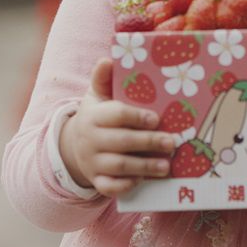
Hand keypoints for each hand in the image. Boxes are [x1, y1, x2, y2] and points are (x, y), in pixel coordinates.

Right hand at [59, 59, 177, 197]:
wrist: (74, 145)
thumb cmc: (97, 115)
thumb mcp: (96, 95)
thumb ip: (103, 79)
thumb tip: (107, 59)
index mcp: (93, 116)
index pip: (115, 115)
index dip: (136, 117)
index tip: (156, 118)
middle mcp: (90, 140)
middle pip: (121, 142)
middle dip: (148, 143)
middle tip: (171, 143)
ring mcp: (92, 162)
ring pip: (118, 166)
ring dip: (144, 166)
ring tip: (166, 166)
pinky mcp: (96, 180)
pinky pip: (109, 187)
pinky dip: (125, 185)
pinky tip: (142, 180)